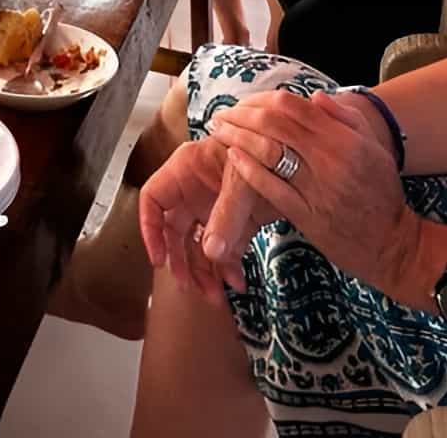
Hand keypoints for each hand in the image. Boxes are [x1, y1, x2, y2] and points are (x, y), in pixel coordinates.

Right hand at [137, 136, 271, 305]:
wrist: (297, 155)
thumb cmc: (262, 150)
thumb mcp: (242, 180)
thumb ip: (226, 215)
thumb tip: (211, 253)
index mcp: (186, 172)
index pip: (153, 200)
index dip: (150, 229)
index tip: (159, 259)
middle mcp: (195, 192)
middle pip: (175, 231)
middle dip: (180, 261)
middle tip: (189, 287)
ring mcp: (215, 208)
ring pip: (199, 246)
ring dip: (204, 272)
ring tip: (215, 296)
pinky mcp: (237, 221)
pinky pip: (225, 250)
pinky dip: (229, 268)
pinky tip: (237, 282)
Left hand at [209, 90, 439, 303]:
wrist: (394, 245)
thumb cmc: (383, 194)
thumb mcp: (374, 149)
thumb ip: (346, 119)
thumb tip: (315, 96)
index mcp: (345, 140)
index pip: (293, 106)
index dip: (261, 99)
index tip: (243, 102)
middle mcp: (330, 159)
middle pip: (274, 124)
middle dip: (241, 115)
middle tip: (222, 114)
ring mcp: (317, 188)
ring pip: (268, 152)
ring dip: (237, 137)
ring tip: (219, 131)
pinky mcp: (307, 216)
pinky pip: (271, 187)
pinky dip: (248, 169)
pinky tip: (233, 157)